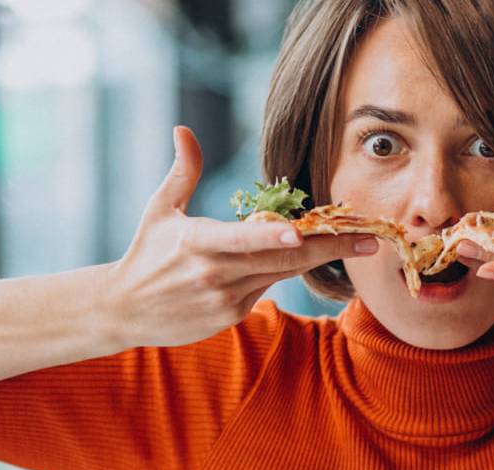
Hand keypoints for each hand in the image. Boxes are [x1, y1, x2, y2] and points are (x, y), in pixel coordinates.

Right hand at [106, 125, 377, 348]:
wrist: (124, 310)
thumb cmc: (145, 253)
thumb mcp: (160, 209)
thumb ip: (182, 171)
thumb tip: (184, 129)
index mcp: (196, 244)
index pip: (242, 239)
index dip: (273, 236)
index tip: (302, 230)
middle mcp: (214, 275)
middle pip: (281, 260)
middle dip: (329, 249)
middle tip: (369, 240)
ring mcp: (225, 300)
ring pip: (281, 273)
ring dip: (315, 258)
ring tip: (356, 244)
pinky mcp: (231, 316)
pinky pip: (266, 288)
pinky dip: (278, 271)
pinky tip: (291, 258)